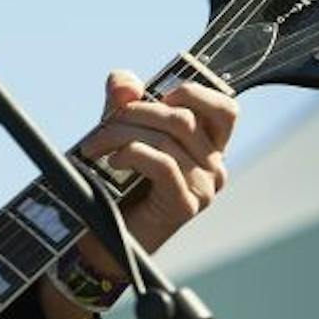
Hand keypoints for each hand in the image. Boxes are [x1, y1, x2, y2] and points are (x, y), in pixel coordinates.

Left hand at [75, 69, 237, 261]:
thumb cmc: (112, 185)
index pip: (225, 109)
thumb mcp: (117, 133)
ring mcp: (204, 187)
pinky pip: (162, 163)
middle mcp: (214, 166)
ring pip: (167, 138)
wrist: (102, 239)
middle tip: (99, 129)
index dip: (194, 92)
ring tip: (93, 147)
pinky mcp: (186, 205)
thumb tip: (123, 80)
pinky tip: (112, 161)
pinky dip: (131, 153)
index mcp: (208, 146)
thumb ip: (122, 104)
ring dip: (120, 135)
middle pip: (182, 118)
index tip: (158, 94)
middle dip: (133, 114)